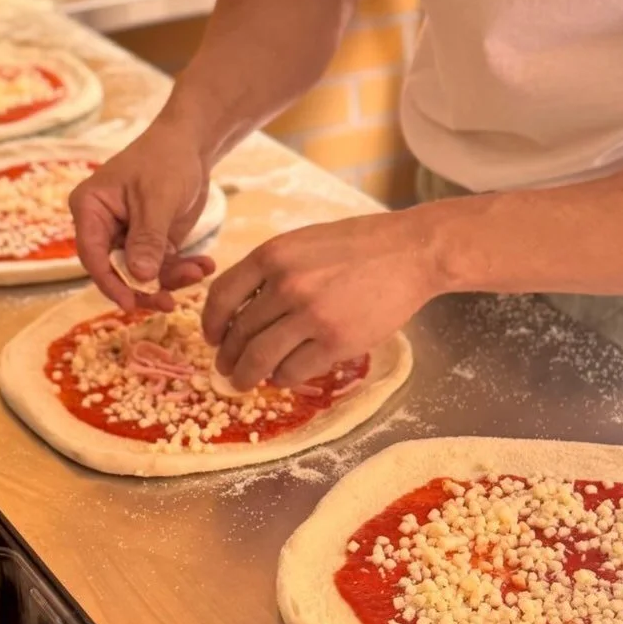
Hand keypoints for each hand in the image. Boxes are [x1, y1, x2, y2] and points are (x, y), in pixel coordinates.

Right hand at [69, 117, 215, 311]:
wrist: (191, 144)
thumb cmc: (166, 159)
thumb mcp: (157, 199)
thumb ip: (147, 239)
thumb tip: (139, 277)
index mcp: (91, 209)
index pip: (92, 255)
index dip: (109, 282)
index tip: (129, 304)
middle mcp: (104, 226)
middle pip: (117, 271)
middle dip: (146, 287)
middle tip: (171, 303)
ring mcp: (128, 236)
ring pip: (143, 273)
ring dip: (172, 278)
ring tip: (201, 271)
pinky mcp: (152, 242)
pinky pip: (164, 266)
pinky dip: (184, 269)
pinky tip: (206, 265)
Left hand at [202, 212, 439, 388]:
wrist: (411, 252)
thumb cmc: (359, 246)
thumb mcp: (303, 243)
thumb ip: (271, 270)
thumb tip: (241, 309)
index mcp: (272, 254)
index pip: (221, 296)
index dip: (211, 323)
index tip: (211, 338)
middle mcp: (286, 285)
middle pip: (239, 333)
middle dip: (228, 357)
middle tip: (226, 368)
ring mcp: (311, 315)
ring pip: (260, 358)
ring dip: (246, 375)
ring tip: (245, 381)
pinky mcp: (336, 341)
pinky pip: (294, 370)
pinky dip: (282, 379)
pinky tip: (283, 376)